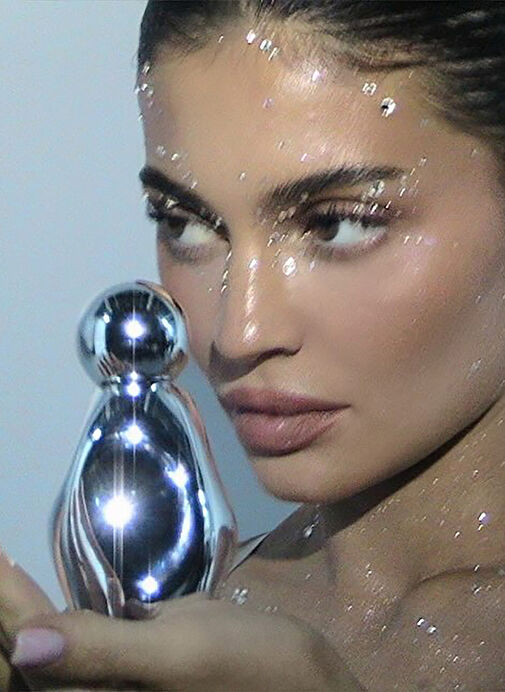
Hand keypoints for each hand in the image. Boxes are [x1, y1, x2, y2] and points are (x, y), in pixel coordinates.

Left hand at [0, 549, 361, 690]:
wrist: (308, 689)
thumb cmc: (253, 668)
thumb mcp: (182, 652)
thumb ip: (102, 651)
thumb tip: (24, 645)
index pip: (31, 646)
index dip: (8, 602)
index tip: (0, 556)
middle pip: (27, 664)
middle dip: (10, 612)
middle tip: (3, 565)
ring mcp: (119, 690)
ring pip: (51, 661)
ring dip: (25, 618)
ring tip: (13, 578)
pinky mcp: (137, 679)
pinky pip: (82, 654)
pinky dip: (58, 626)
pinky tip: (54, 604)